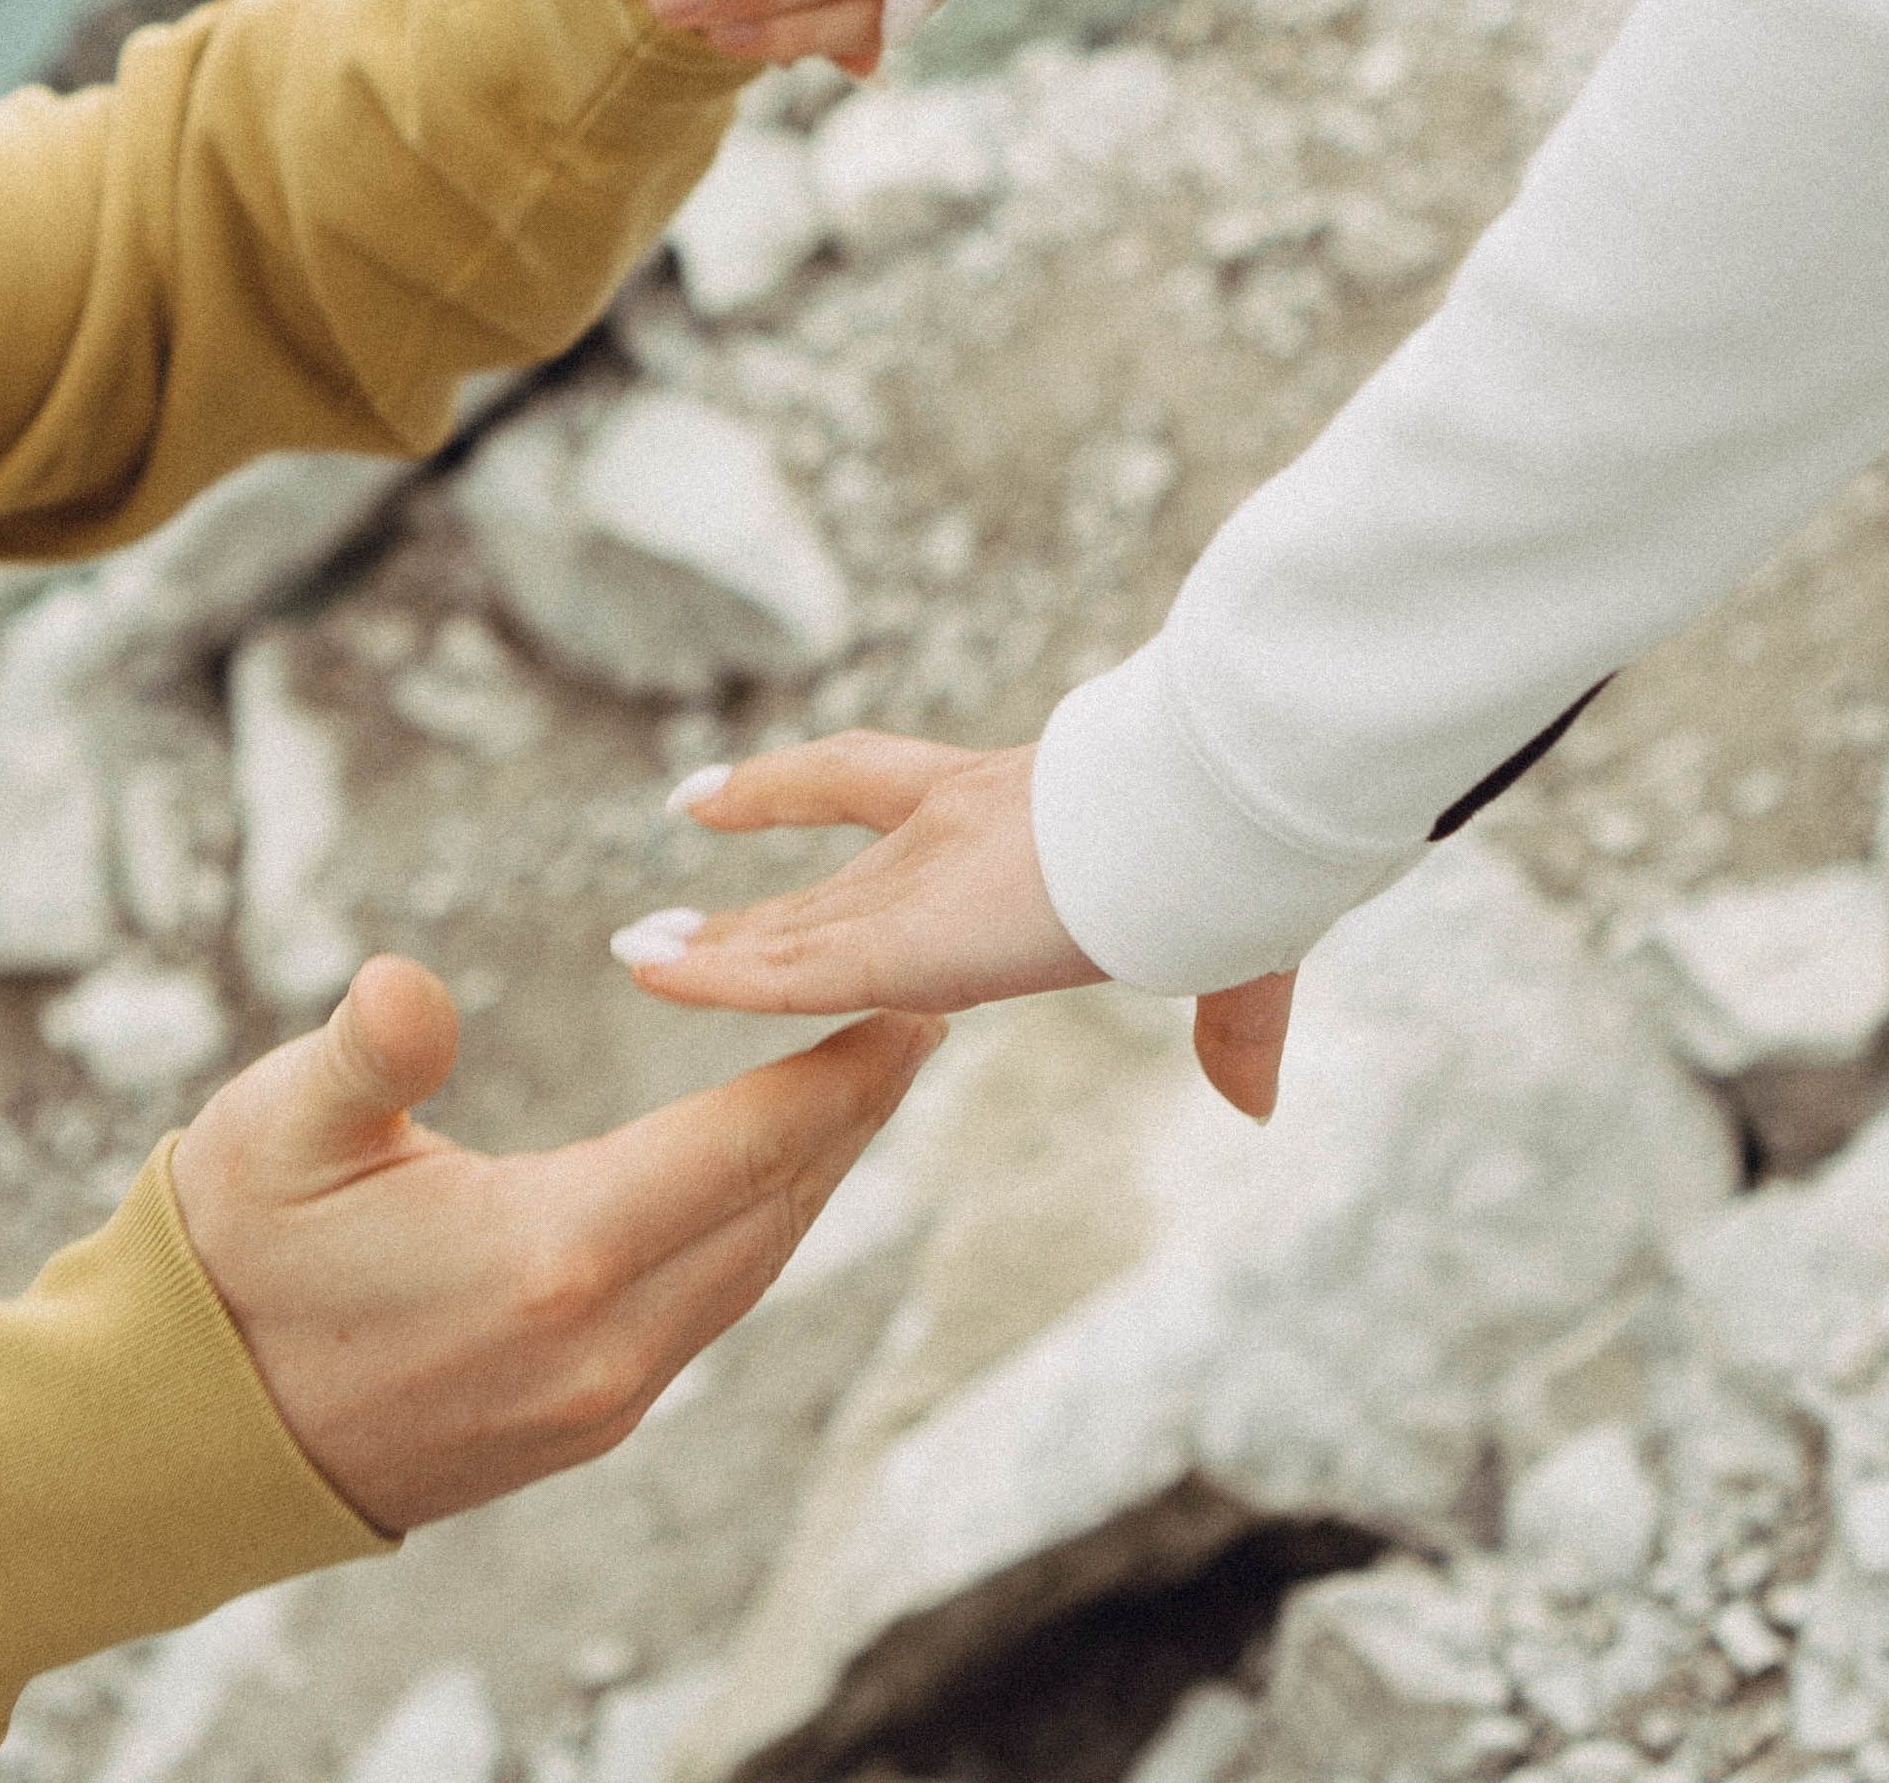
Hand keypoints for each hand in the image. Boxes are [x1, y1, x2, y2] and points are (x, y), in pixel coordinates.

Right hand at [171, 954, 942, 1535]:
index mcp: (548, 1259)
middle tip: (917, 1025)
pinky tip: (762, 1187)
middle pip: (771, 1213)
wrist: (176, 1440)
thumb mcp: (278, 1128)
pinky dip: (749, 1237)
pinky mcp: (574, 1428)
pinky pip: (702, 1316)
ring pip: (745, 1271)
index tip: (913, 1007)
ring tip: (860, 1094)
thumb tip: (411, 984)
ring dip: (808, 1179)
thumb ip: (365, 1051)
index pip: (740, 1150)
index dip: (836, 1075)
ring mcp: (592, 1401)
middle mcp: (597, 1347)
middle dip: (850, 1116)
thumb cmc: (229, 1257)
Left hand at [608, 736, 1298, 1119]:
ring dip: (716, 950)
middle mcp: (950, 832)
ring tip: (636, 958)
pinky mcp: (914, 941)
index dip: (800, 787)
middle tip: (674, 932)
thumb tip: (1252, 1105)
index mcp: (1013, 812)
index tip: (725, 792)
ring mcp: (926, 881)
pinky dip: (720, 977)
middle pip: (825, 882)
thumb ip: (1231, 1024)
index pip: (876, 784)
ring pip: (798, 928)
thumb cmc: (1241, 851)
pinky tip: (652, 974)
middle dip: (758, 913)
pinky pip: (794, 972)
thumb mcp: (1239, 950)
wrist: (1226, 806)